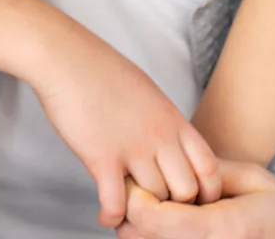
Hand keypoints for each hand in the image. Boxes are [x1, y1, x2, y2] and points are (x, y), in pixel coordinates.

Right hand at [32, 31, 220, 226]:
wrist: (65, 58)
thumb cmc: (100, 69)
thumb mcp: (147, 92)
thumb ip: (163, 121)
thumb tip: (169, 141)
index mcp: (172, 119)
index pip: (209, 167)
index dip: (205, 190)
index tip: (189, 198)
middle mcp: (159, 136)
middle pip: (186, 190)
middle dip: (173, 204)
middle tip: (157, 208)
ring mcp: (132, 148)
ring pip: (154, 199)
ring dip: (141, 211)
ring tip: (130, 212)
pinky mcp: (101, 157)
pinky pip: (116, 202)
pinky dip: (112, 216)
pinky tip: (106, 216)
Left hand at [117, 161, 274, 238]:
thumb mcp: (253, 179)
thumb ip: (208, 172)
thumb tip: (164, 164)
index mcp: (223, 229)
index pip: (154, 218)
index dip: (134, 198)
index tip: (137, 180)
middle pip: (139, 238)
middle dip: (131, 213)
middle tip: (141, 191)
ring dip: (140, 229)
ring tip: (156, 209)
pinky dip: (155, 238)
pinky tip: (169, 226)